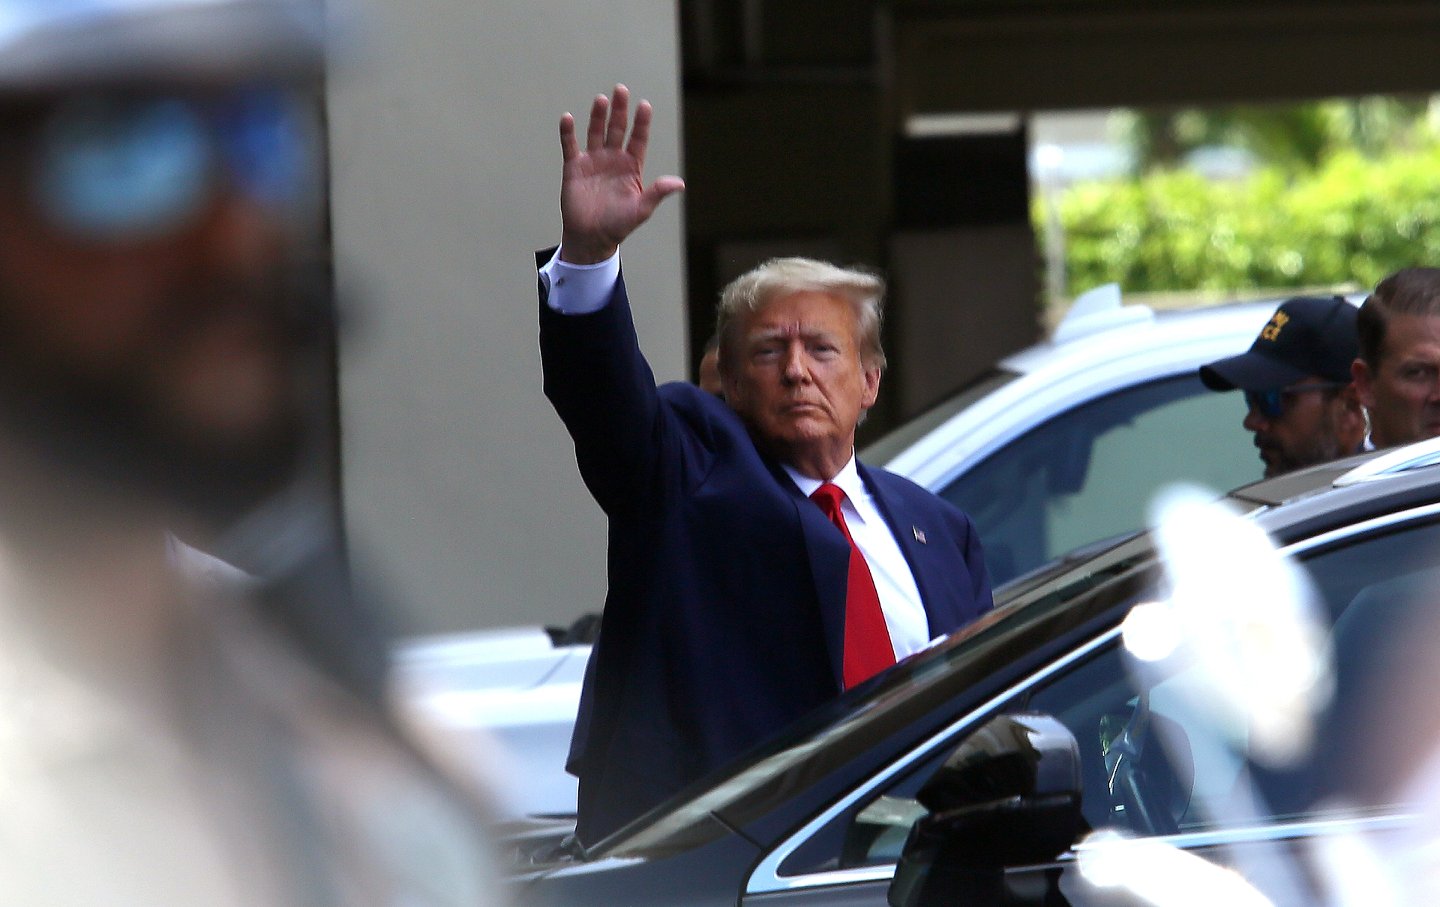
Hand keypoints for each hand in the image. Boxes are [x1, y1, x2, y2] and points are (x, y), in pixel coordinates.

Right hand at [558, 84, 684, 264]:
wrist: (591, 237)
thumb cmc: (618, 225)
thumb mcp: (641, 209)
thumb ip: (657, 193)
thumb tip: (679, 183)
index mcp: (631, 167)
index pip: (638, 139)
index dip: (641, 123)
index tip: (645, 106)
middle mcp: (613, 159)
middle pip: (618, 129)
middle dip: (620, 111)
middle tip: (622, 90)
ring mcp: (593, 161)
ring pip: (596, 132)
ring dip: (598, 116)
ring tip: (602, 100)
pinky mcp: (574, 167)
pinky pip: (570, 146)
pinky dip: (568, 133)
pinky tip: (568, 118)